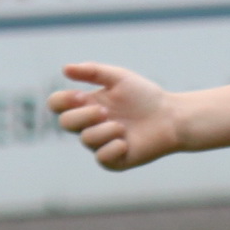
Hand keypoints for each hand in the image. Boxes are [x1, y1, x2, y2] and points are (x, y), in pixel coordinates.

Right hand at [49, 61, 180, 170]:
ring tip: (122, 126)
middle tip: (106, 111)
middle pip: (66, 123)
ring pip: (86, 140)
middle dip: (83, 116)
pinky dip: (112, 149)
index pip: (57, 104)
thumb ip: (93, 71)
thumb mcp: (119, 78)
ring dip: (103, 130)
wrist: (172, 117)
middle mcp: (90, 125)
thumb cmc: (146, 97)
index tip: (82, 95)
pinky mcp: (116, 160)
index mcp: (86, 104)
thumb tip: (65, 69)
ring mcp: (102, 143)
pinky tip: (125, 142)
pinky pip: (102, 158)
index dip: (62, 101)